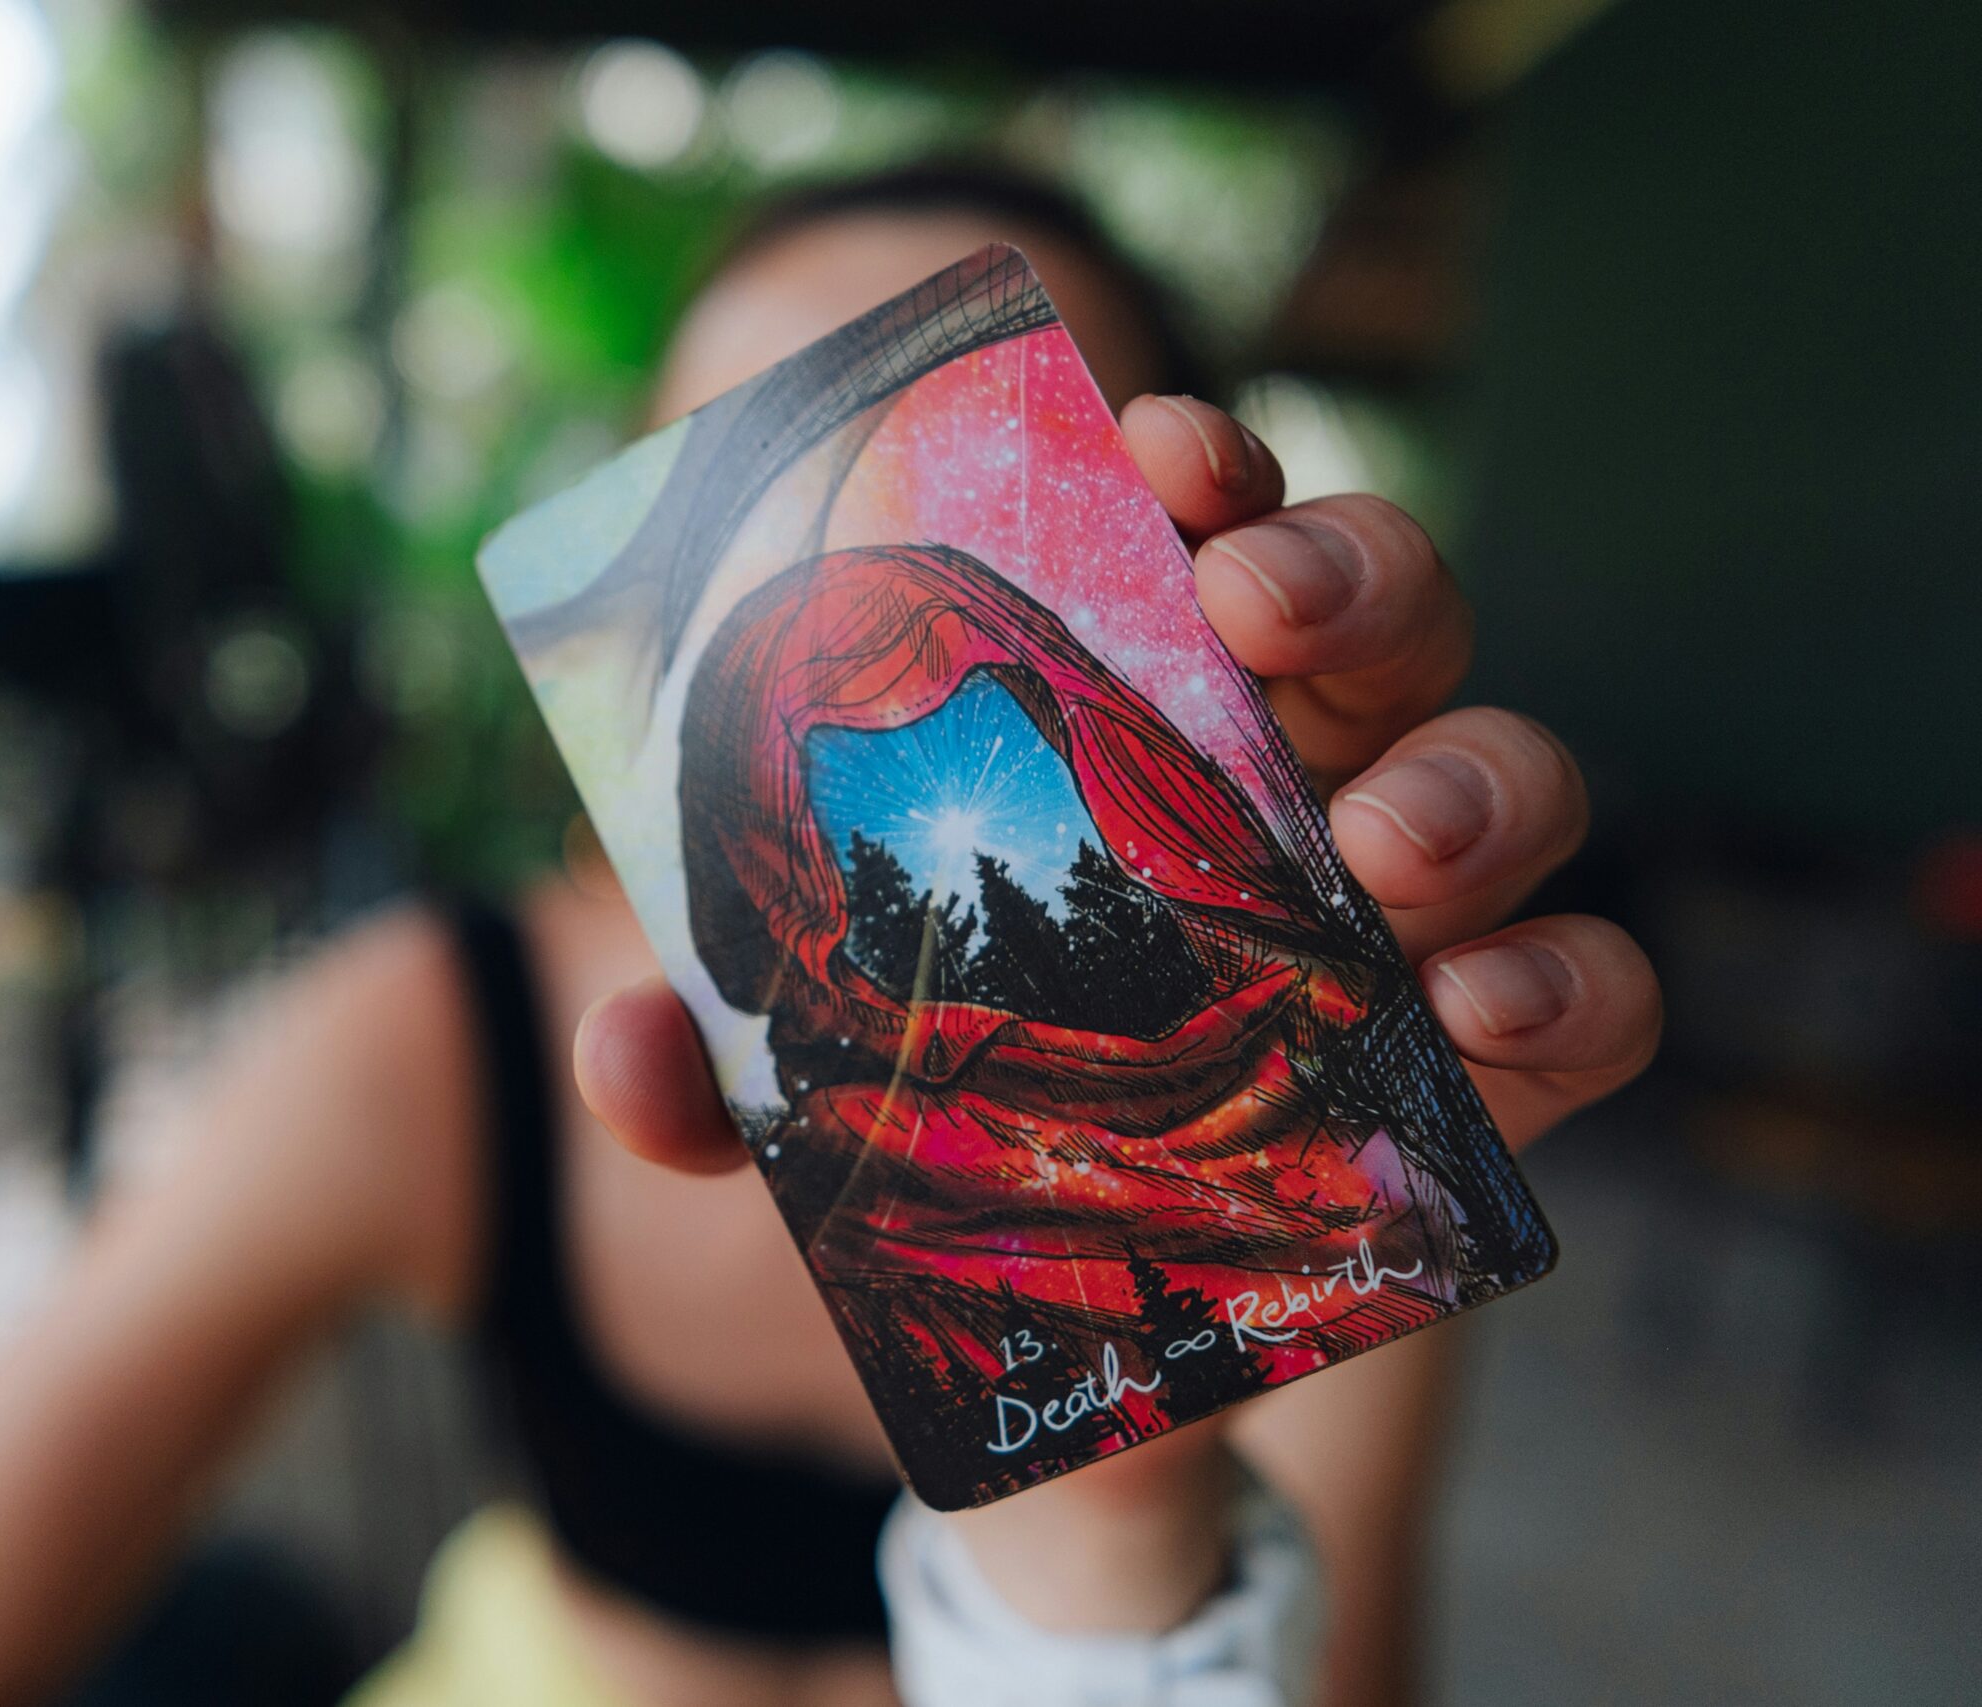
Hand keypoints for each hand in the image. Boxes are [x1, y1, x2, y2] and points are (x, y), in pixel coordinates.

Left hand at [576, 392, 1657, 1172]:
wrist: (1060, 1318)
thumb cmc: (960, 1129)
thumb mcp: (810, 1092)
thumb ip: (716, 1070)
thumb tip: (626, 1053)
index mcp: (1155, 732)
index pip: (1215, 545)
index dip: (1210, 473)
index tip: (1154, 453)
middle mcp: (1302, 786)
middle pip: (1392, 609)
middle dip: (1346, 572)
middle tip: (1252, 611)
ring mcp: (1414, 916)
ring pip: (1520, 766)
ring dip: (1464, 779)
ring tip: (1376, 846)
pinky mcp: (1497, 1057)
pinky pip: (1599, 987)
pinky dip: (1567, 983)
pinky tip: (1474, 1015)